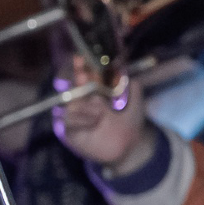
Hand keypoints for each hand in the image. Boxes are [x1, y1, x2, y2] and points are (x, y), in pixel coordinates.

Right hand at [54, 57, 153, 171]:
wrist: (130, 147)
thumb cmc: (130, 123)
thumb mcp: (136, 104)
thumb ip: (133, 89)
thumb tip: (128, 74)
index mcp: (96, 93)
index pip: (86, 77)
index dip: (82, 67)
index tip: (81, 57)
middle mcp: (83, 102)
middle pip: (73, 87)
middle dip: (77, 79)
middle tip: (83, 75)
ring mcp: (76, 116)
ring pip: (70, 104)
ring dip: (84, 106)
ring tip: (101, 113)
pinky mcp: (71, 131)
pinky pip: (67, 121)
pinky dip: (79, 120)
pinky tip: (95, 122)